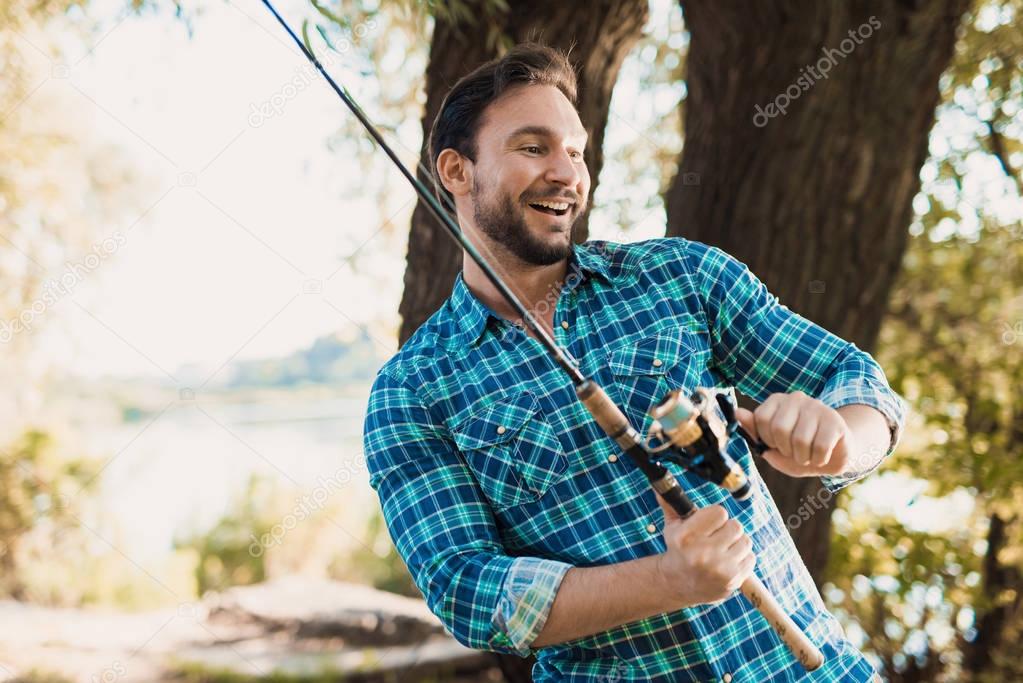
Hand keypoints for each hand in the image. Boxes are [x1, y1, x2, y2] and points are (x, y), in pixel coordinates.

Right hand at [655, 499, 754, 607]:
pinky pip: (751, 557)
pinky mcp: (733, 580)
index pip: (720, 512)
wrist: (680, 584)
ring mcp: (719, 569)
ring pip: (745, 541)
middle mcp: (702, 554)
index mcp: (686, 537)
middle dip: (727, 529)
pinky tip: (728, 561)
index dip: (715, 516)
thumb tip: (661, 488)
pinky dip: (742, 557)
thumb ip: (671, 505)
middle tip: (716, 537)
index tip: (709, 523)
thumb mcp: (672, 528)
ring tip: (722, 550)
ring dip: (736, 543)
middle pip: (735, 526)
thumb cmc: (679, 550)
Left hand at [735, 391, 854, 476]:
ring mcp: (818, 407)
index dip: (767, 439)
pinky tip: (822, 455)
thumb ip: (753, 431)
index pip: (761, 418)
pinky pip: (820, 447)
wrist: (833, 456)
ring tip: (808, 454)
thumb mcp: (772, 446)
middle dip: (785, 449)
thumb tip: (736, 413)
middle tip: (794, 451)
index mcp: (778, 401)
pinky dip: (819, 459)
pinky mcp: (835, 421)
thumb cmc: (798, 451)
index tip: (776, 444)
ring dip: (803, 457)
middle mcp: (797, 398)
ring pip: (800, 440)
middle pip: (779, 428)